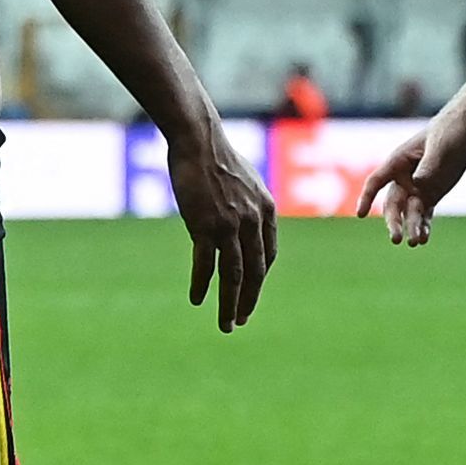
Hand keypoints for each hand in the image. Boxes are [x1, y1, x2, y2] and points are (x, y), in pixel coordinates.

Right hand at [166, 127, 276, 331]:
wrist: (199, 140)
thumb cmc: (217, 157)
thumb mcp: (245, 181)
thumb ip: (249, 204)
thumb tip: (245, 221)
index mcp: (267, 210)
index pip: (268, 255)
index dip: (258, 278)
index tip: (249, 293)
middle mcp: (253, 220)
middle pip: (255, 272)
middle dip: (248, 300)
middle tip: (239, 321)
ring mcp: (231, 224)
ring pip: (233, 275)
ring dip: (229, 303)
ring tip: (226, 325)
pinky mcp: (206, 225)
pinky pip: (206, 264)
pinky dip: (202, 285)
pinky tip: (197, 300)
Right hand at [361, 120, 465, 244]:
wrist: (462, 133)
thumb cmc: (447, 134)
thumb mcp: (439, 148)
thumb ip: (428, 166)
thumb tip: (418, 183)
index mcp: (397, 162)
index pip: (376, 181)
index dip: (367, 197)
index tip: (360, 214)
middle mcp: (403, 178)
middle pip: (392, 204)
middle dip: (394, 221)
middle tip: (397, 237)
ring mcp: (416, 189)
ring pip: (409, 213)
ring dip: (411, 227)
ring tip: (415, 242)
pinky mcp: (430, 195)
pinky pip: (424, 215)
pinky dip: (423, 227)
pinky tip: (423, 239)